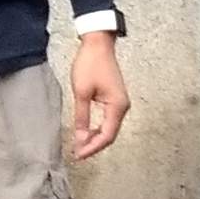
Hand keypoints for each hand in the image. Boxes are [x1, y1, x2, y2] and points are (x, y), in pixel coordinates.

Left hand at [71, 34, 129, 159]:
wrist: (98, 43)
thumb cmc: (90, 64)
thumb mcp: (81, 92)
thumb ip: (82, 117)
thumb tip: (81, 138)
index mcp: (117, 106)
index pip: (107, 136)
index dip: (92, 148)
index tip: (79, 155)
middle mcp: (122, 107)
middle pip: (110, 134)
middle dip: (94, 145)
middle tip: (77, 154)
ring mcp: (120, 103)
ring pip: (109, 128)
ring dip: (95, 138)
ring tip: (80, 145)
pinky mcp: (114, 99)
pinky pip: (108, 119)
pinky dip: (98, 128)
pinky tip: (87, 132)